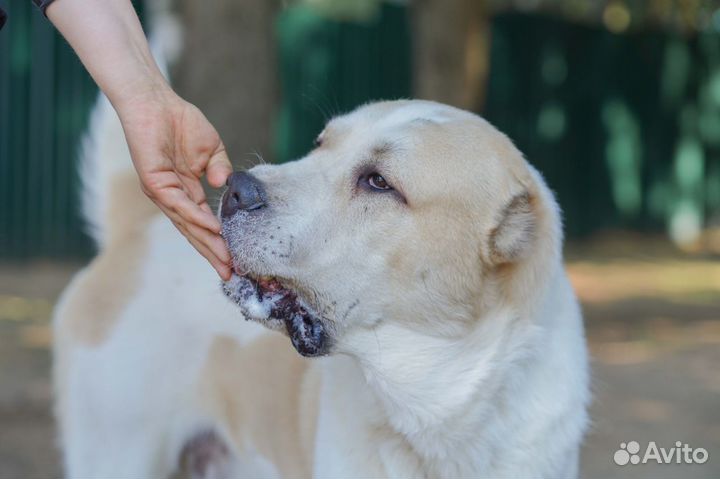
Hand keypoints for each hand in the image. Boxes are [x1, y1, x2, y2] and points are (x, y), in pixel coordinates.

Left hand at [117, 87, 232, 279]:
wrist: (156, 103)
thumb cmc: (181, 123)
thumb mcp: (212, 151)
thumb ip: (220, 170)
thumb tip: (224, 186)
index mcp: (185, 192)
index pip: (203, 224)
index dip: (218, 242)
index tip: (235, 259)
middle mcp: (173, 198)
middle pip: (194, 233)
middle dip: (213, 254)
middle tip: (230, 274)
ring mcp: (163, 193)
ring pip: (187, 225)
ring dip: (207, 243)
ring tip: (225, 260)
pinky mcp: (154, 183)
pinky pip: (179, 205)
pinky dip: (196, 218)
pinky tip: (213, 229)